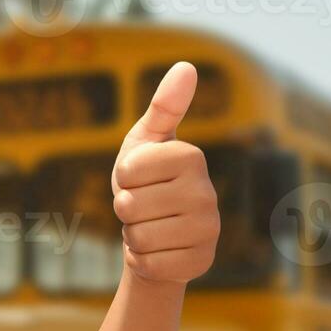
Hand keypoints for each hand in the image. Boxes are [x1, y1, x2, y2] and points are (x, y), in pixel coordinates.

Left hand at [110, 61, 218, 284]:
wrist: (159, 237)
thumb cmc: (147, 183)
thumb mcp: (146, 142)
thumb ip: (163, 106)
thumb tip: (186, 66)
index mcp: (192, 157)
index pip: (127, 170)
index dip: (122, 178)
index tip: (138, 179)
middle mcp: (207, 193)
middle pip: (129, 205)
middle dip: (125, 209)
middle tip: (144, 207)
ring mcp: (208, 230)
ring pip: (138, 236)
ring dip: (133, 235)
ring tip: (151, 227)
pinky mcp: (201, 262)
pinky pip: (148, 264)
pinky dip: (142, 260)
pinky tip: (158, 251)